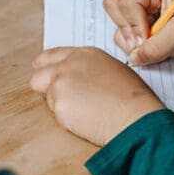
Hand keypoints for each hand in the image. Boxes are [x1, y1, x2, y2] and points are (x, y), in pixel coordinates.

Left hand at [31, 47, 164, 145]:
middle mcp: (69, 65)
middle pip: (38, 77)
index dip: (44, 66)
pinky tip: (86, 120)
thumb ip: (88, 69)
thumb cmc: (132, 98)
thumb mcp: (111, 70)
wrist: (135, 116)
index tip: (41, 71)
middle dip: (45, 88)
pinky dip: (67, 119)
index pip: (51, 56)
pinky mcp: (59, 105)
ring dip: (61, 106)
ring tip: (87, 111)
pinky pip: (56, 114)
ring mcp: (61, 84)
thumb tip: (77, 79)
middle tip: (60, 99)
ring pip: (47, 98)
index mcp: (84, 54)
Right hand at [103, 0, 173, 65]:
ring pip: (119, 29)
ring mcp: (144, 17)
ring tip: (160, 46)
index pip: (124, 2)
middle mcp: (145, 0)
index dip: (133, 24)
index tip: (149, 37)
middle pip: (114, 10)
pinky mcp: (145, 33)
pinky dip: (139, 51)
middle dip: (128, 30)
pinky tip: (160, 50)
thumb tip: (135, 57)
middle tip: (147, 42)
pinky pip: (128, 42)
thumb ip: (157, 46)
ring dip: (134, 43)